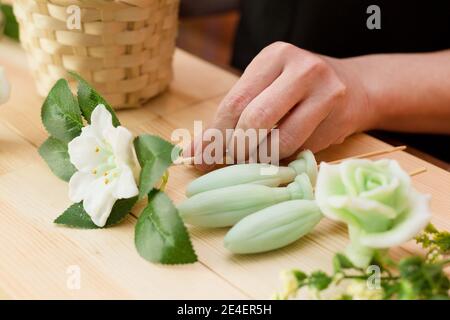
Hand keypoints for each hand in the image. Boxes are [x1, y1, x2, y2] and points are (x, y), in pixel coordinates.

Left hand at [191, 42, 375, 170]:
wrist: (354, 88)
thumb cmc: (298, 93)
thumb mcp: (264, 93)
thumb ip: (231, 120)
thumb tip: (194, 153)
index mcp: (272, 56)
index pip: (234, 102)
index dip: (216, 136)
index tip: (202, 158)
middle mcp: (299, 66)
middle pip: (254, 119)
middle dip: (238, 149)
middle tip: (233, 161)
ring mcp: (323, 87)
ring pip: (279, 139)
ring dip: (263, 158)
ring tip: (259, 157)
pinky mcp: (338, 111)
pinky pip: (301, 147)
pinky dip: (285, 157)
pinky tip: (283, 152)